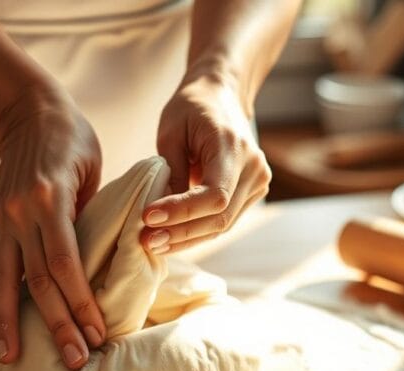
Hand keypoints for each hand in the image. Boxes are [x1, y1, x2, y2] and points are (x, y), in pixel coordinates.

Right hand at [0, 85, 105, 369]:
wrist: (28, 111)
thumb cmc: (74, 141)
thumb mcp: (93, 171)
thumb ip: (93, 216)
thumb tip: (105, 264)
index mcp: (49, 200)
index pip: (65, 263)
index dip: (80, 301)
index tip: (97, 332)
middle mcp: (19, 214)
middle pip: (37, 281)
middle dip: (56, 324)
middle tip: (75, 360)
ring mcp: (1, 221)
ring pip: (2, 283)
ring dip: (9, 326)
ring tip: (13, 361)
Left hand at [141, 71, 270, 252]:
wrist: (222, 95)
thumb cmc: (192, 107)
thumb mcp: (172, 132)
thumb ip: (171, 173)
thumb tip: (162, 215)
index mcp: (233, 147)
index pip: (214, 194)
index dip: (182, 211)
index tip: (148, 217)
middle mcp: (254, 168)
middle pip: (220, 216)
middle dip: (181, 232)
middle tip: (146, 240)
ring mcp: (258, 182)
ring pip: (222, 225)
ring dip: (187, 238)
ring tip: (154, 243)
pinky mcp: (253, 192)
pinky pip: (224, 220)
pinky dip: (197, 231)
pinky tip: (172, 237)